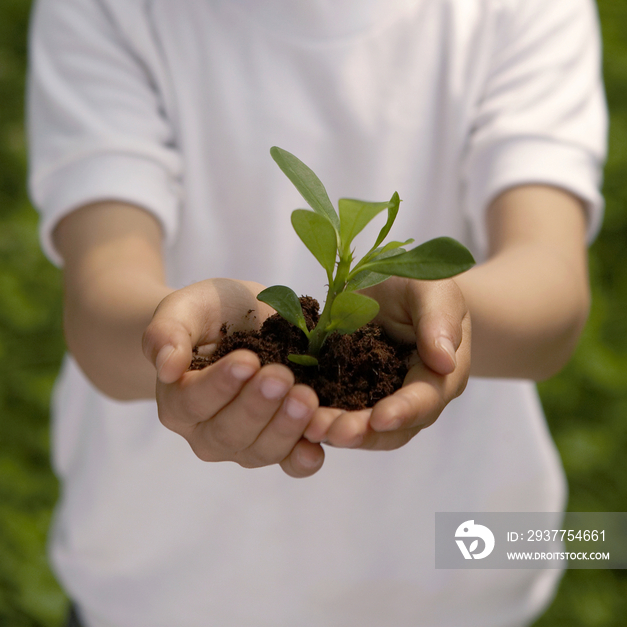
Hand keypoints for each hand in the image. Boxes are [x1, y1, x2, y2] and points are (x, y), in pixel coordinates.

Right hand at [142, 278, 324, 476]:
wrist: (244, 321)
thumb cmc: (210, 313)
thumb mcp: (186, 308)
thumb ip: (167, 332)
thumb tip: (167, 367)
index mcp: (178, 401)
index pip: (193, 401)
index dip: (220, 385)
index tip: (247, 360)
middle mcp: (207, 432)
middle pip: (229, 433)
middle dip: (257, 406)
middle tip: (281, 377)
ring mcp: (245, 443)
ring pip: (261, 450)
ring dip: (286, 428)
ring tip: (306, 399)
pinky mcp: (280, 444)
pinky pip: (291, 462)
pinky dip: (304, 458)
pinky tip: (318, 447)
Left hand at [304, 276, 470, 449]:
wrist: (392, 291)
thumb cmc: (420, 287)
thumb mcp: (433, 292)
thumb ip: (439, 321)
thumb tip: (445, 362)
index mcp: (438, 377)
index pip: (425, 400)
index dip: (404, 411)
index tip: (381, 419)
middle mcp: (409, 398)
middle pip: (390, 428)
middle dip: (362, 432)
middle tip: (333, 432)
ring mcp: (376, 399)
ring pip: (361, 428)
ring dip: (336, 431)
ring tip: (309, 428)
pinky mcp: (346, 392)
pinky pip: (333, 409)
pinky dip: (316, 415)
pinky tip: (292, 413)